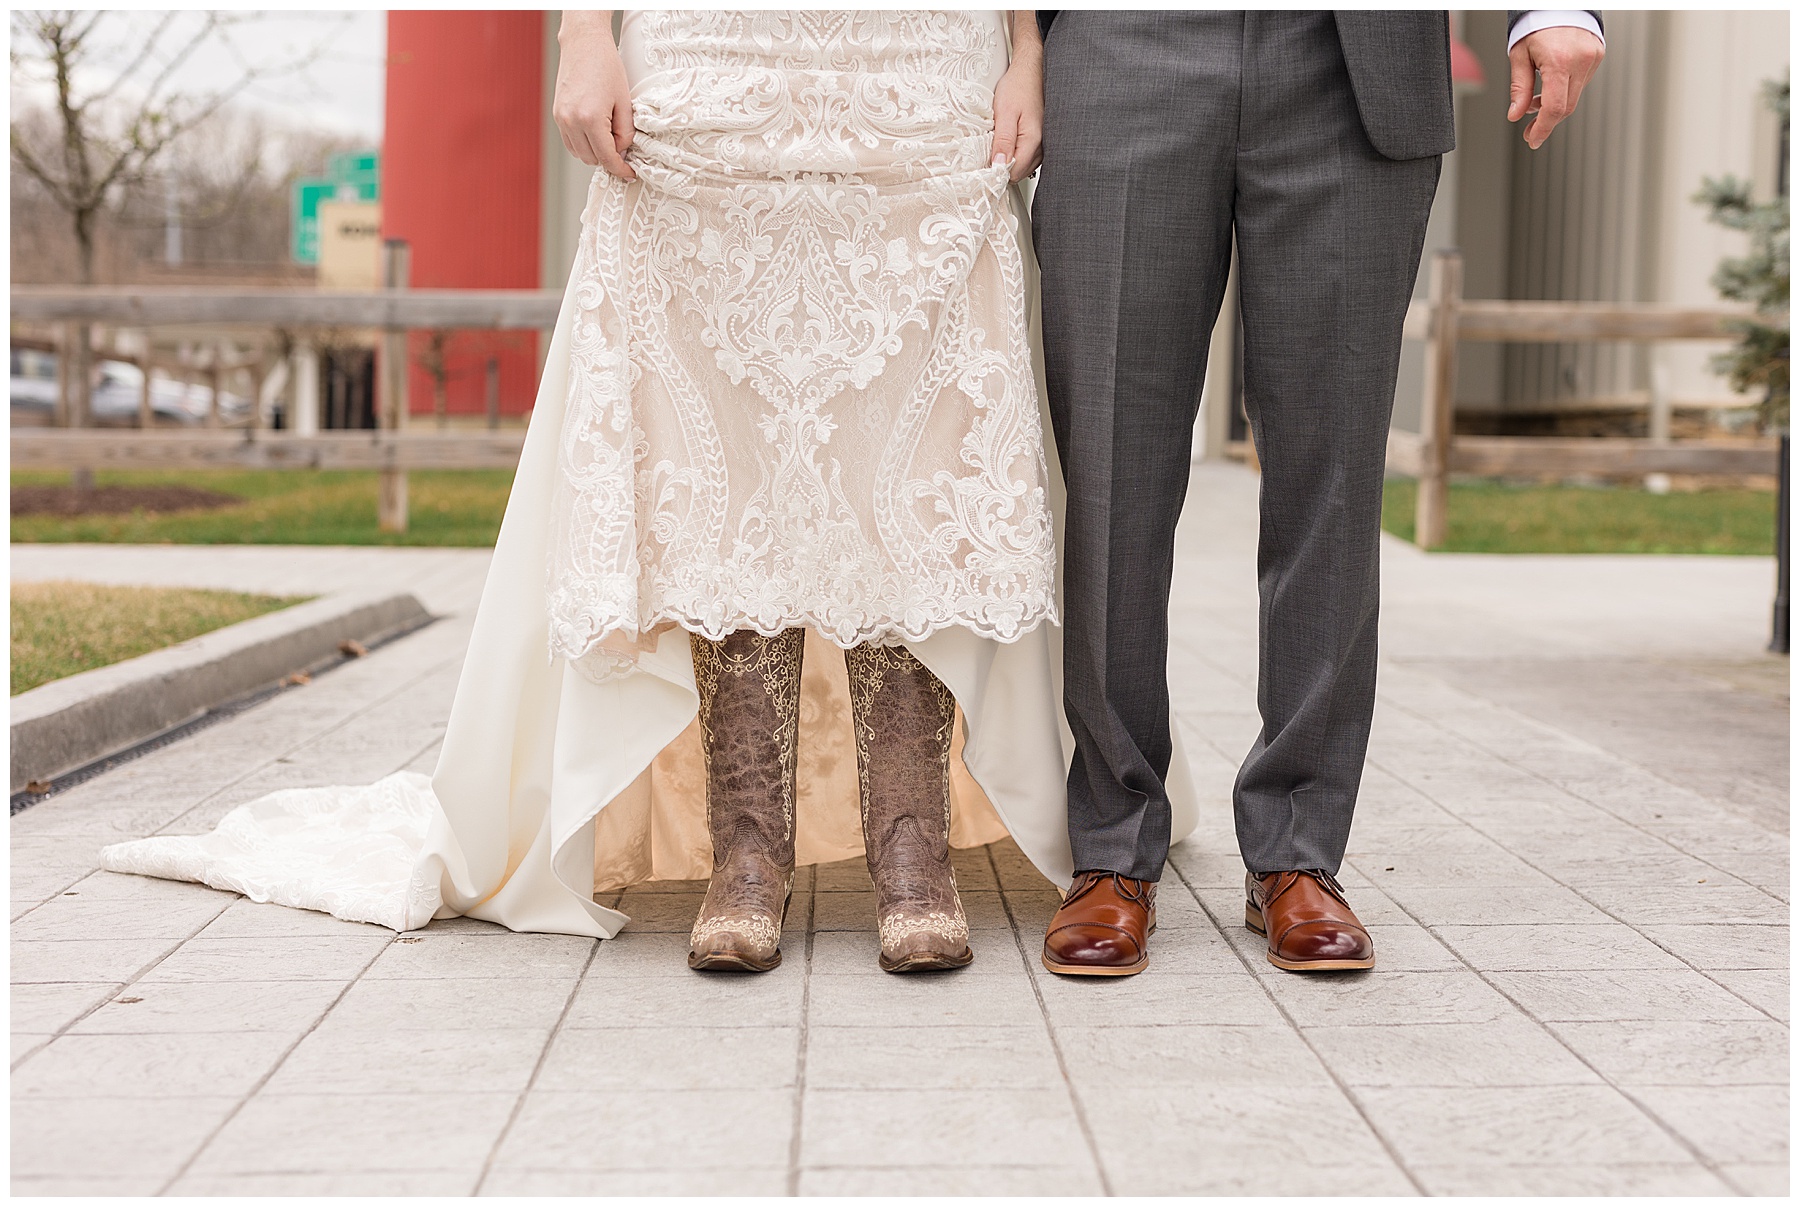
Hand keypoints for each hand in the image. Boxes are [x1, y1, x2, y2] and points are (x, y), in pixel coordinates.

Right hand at [553, 11, 635, 179]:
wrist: (584, 44)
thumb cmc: (607, 67)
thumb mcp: (625, 102)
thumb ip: (626, 132)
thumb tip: (622, 152)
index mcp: (590, 119)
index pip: (607, 158)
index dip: (621, 170)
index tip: (630, 174)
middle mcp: (571, 121)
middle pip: (592, 160)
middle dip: (609, 158)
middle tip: (623, 145)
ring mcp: (561, 119)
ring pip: (580, 154)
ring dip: (595, 153)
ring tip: (609, 135)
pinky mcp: (557, 115)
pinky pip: (570, 142)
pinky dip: (583, 144)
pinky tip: (595, 132)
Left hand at [990, 13, 1043, 181]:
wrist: (1031, 70)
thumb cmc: (1019, 86)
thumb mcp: (1004, 112)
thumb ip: (1003, 141)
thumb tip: (999, 166)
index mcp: (1034, 140)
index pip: (1014, 172)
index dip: (999, 169)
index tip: (987, 158)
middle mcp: (1044, 145)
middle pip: (1020, 172)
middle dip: (1005, 163)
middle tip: (994, 143)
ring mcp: (1045, 143)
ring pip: (1025, 165)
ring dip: (1012, 157)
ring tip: (1004, 137)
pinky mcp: (1044, 139)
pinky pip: (1029, 156)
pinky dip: (1018, 150)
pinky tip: (1013, 137)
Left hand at [1507, 26, 1604, 149]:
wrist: (1559, 2)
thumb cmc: (1537, 23)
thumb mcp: (1519, 55)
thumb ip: (1519, 87)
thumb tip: (1515, 115)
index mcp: (1559, 61)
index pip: (1555, 107)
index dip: (1543, 128)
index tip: (1533, 140)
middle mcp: (1580, 60)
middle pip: (1566, 107)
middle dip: (1547, 122)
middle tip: (1530, 130)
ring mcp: (1592, 58)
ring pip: (1574, 97)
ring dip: (1555, 105)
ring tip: (1535, 102)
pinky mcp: (1597, 55)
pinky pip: (1581, 83)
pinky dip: (1565, 91)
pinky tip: (1552, 86)